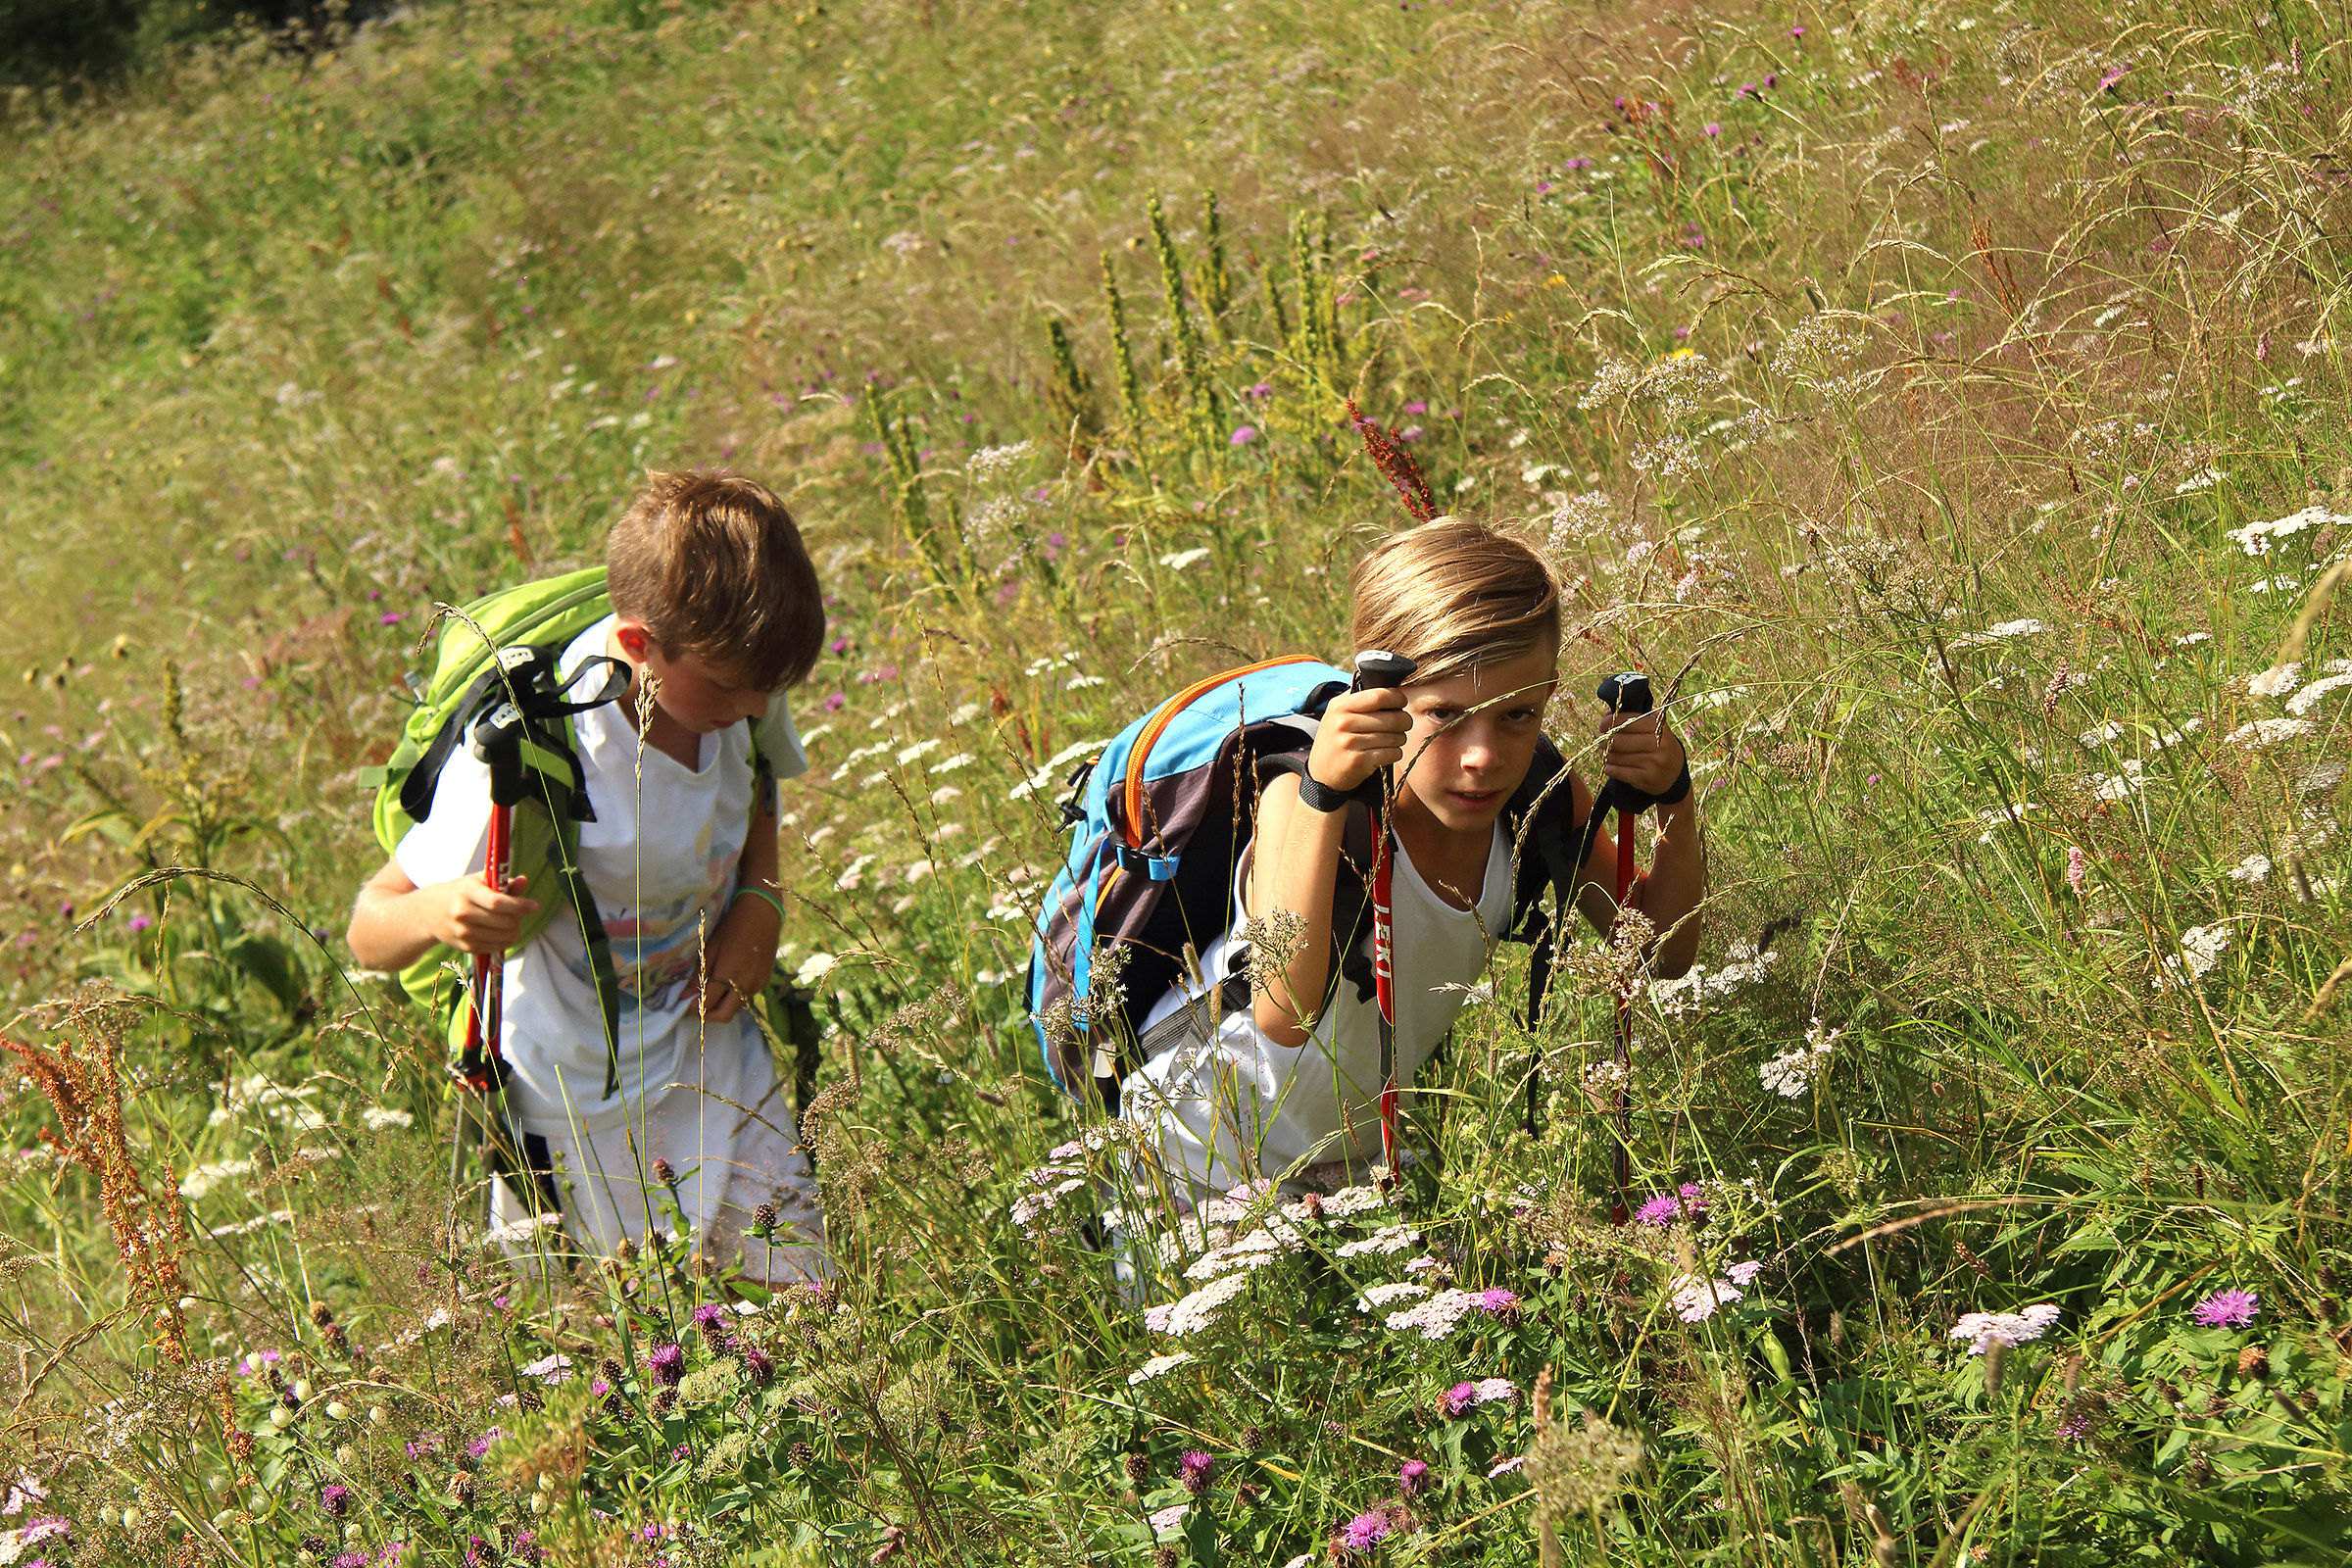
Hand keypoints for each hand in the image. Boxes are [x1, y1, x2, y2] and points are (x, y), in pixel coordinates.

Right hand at [424, 874, 536, 955]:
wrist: (429, 912)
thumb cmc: (460, 892)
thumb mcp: (477, 881)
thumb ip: (502, 882)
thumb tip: (523, 880)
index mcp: (466, 893)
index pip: (497, 903)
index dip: (519, 905)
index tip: (535, 906)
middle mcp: (463, 914)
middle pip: (504, 922)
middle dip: (518, 918)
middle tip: (519, 912)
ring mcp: (463, 933)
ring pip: (504, 936)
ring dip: (515, 930)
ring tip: (510, 921)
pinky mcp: (466, 947)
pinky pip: (496, 947)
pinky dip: (505, 940)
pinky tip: (500, 931)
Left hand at [696, 899, 778, 1024]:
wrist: (762, 913)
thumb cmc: (731, 926)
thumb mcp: (710, 948)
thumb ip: (698, 974)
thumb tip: (685, 995)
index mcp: (728, 975)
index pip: (707, 1004)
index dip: (692, 1007)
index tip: (684, 1002)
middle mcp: (745, 985)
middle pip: (723, 1015)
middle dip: (707, 1015)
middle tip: (696, 1004)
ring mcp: (757, 985)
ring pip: (736, 1008)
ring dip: (722, 1005)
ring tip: (712, 990)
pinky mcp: (765, 981)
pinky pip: (746, 996)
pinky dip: (734, 995)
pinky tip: (729, 980)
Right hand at [1307, 685, 1411, 792]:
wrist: (1321, 773)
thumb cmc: (1335, 739)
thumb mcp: (1336, 713)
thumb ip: (1357, 698)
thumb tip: (1387, 685)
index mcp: (1340, 706)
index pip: (1379, 696)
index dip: (1397, 697)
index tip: (1401, 702)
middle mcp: (1343, 723)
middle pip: (1391, 718)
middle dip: (1405, 721)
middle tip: (1404, 724)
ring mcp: (1350, 743)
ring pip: (1394, 737)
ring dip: (1400, 738)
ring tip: (1394, 739)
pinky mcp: (1358, 762)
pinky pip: (1391, 753)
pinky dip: (1395, 753)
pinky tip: (1388, 752)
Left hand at [1601, 709, 1687, 800]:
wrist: (1675, 774)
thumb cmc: (1659, 746)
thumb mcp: (1655, 729)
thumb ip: (1635, 718)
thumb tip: (1608, 714)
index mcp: (1659, 729)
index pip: (1629, 720)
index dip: (1611, 721)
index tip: (1603, 724)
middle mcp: (1659, 745)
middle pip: (1619, 740)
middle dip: (1604, 739)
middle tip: (1601, 740)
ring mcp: (1653, 763)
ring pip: (1616, 756)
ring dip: (1605, 754)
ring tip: (1605, 753)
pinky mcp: (1645, 779)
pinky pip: (1617, 771)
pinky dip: (1609, 768)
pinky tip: (1610, 766)